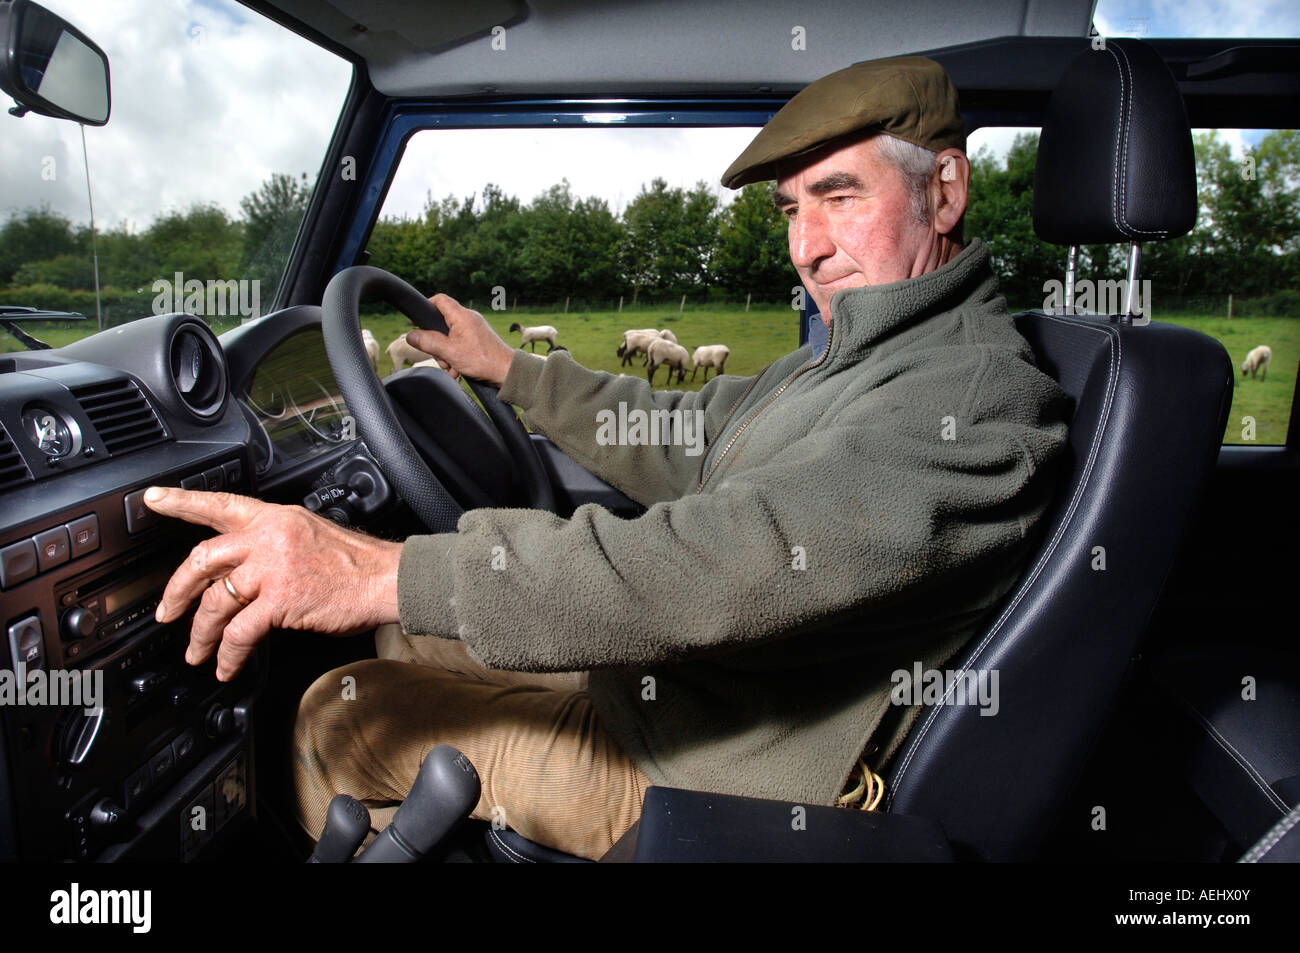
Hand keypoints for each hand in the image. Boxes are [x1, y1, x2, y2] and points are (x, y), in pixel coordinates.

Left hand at [143, 486, 402, 680]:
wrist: (388, 578)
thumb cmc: (358, 563)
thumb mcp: (311, 534)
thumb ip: (275, 544)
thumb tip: (247, 570)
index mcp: (275, 518)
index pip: (220, 504)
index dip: (181, 502)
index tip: (153, 498)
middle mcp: (269, 537)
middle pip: (203, 559)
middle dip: (176, 590)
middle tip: (165, 611)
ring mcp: (273, 567)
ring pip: (216, 600)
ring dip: (201, 632)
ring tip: (197, 651)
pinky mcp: (281, 598)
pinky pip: (240, 630)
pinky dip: (229, 653)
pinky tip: (227, 664)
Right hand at [405, 293, 515, 385]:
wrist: (507, 372)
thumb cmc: (483, 360)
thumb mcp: (449, 352)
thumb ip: (428, 342)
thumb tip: (411, 335)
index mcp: (461, 316)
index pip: (439, 300)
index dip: (425, 306)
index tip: (416, 321)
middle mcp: (469, 319)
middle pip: (442, 323)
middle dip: (436, 343)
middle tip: (439, 356)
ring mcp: (474, 330)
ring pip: (450, 337)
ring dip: (446, 354)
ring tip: (452, 367)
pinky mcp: (479, 341)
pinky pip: (460, 345)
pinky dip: (456, 357)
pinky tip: (459, 370)